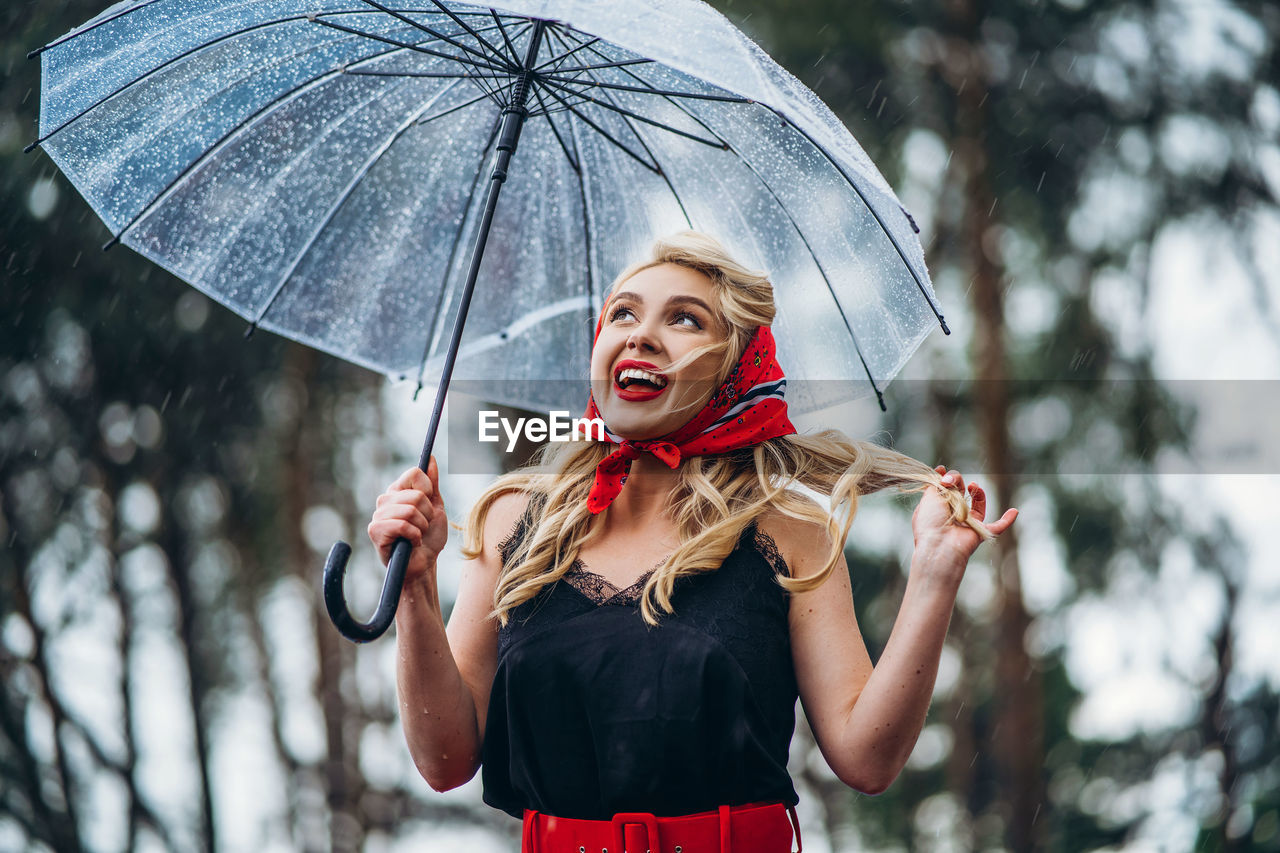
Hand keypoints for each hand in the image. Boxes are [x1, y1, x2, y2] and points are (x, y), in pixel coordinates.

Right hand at [367, 457, 447, 582]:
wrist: (425, 564)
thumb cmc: (429, 537)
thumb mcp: (436, 507)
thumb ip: (432, 484)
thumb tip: (430, 459)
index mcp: (398, 491)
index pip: (415, 473)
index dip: (428, 489)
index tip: (429, 505)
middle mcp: (385, 500)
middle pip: (416, 494)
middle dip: (427, 514)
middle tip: (423, 526)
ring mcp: (378, 515)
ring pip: (410, 510)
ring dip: (422, 527)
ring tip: (417, 535)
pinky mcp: (375, 531)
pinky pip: (402, 526)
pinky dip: (414, 536)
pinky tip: (411, 543)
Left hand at [912, 466, 1017, 568]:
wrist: (939, 545)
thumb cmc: (930, 522)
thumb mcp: (928, 497)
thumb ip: (935, 484)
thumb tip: (941, 471)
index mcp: (938, 509)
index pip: (945, 490)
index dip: (945, 478)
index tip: (942, 470)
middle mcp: (952, 516)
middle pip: (960, 493)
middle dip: (957, 480)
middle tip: (950, 481)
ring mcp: (967, 524)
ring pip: (978, 505)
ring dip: (978, 492)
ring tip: (973, 485)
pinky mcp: (980, 532)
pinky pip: (997, 527)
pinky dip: (1007, 520)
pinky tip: (1014, 511)